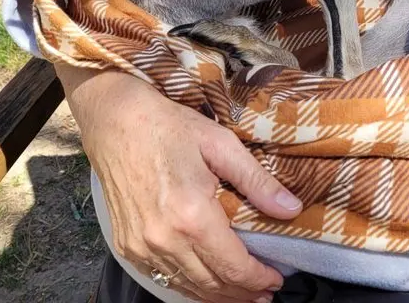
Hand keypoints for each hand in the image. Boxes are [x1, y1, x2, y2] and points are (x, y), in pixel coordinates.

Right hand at [57, 64, 302, 302]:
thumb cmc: (169, 127)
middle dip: (242, 293)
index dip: (258, 279)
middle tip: (264, 292)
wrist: (116, 122)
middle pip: (212, 284)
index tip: (276, 279)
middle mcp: (164, 239)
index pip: (233, 266)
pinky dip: (188, 287)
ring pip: (187, 287)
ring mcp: (142, 246)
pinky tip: (206, 283)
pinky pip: (163, 278)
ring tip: (241, 294)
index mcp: (191, 214)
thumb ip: (257, 181)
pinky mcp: (127, 246)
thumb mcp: (220, 144)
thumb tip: (292, 209)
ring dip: (217, 296)